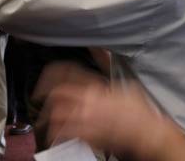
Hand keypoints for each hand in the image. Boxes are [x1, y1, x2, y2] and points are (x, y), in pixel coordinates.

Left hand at [34, 62, 174, 159]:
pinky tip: (56, 136)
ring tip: (43, 121)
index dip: (50, 74)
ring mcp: (88, 117)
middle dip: (44, 96)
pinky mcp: (89, 135)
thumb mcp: (123, 82)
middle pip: (57, 94)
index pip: (66, 71)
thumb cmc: (137, 108)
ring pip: (58, 114)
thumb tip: (97, 47)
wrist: (146, 131)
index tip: (43, 80)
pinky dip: (58, 135)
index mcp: (96, 84)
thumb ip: (105, 63)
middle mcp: (89, 99)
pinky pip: (67, 133)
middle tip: (37, 99)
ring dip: (48, 118)